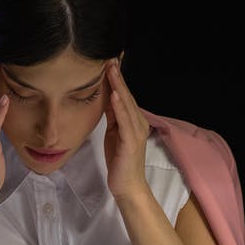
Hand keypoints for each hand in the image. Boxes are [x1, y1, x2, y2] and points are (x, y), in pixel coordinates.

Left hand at [103, 59, 150, 198]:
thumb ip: (112, 115)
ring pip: (126, 104)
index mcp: (133, 119)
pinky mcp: (130, 141)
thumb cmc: (119, 161)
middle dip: (117, 76)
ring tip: (111, 69)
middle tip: (110, 57)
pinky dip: (119, 106)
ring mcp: (136, 131)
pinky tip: (114, 94)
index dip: (117, 77)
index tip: (110, 60)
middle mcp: (138, 122)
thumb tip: (106, 96)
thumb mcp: (113, 132)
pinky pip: (124, 120)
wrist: (127, 187)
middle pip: (126, 95)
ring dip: (118, 85)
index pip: (124, 94)